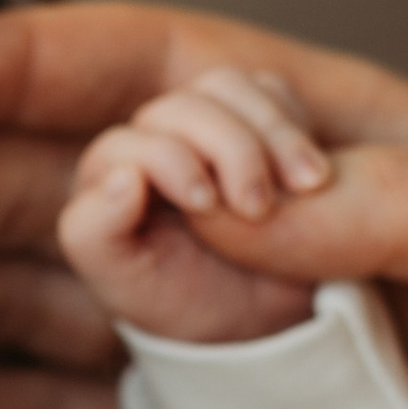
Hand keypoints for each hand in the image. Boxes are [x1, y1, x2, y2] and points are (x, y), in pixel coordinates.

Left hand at [57, 69, 326, 346]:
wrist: (250, 319)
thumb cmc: (178, 301)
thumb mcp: (123, 286)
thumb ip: (94, 233)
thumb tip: (122, 175)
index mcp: (109, 172)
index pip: (134, 141)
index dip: (172, 162)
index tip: (209, 208)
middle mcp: (154, 137)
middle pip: (186, 105)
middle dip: (231, 149)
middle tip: (261, 208)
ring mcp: (205, 123)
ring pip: (229, 89)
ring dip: (273, 131)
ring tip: (308, 185)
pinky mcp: (252, 120)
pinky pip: (272, 93)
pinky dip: (295, 127)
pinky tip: (313, 176)